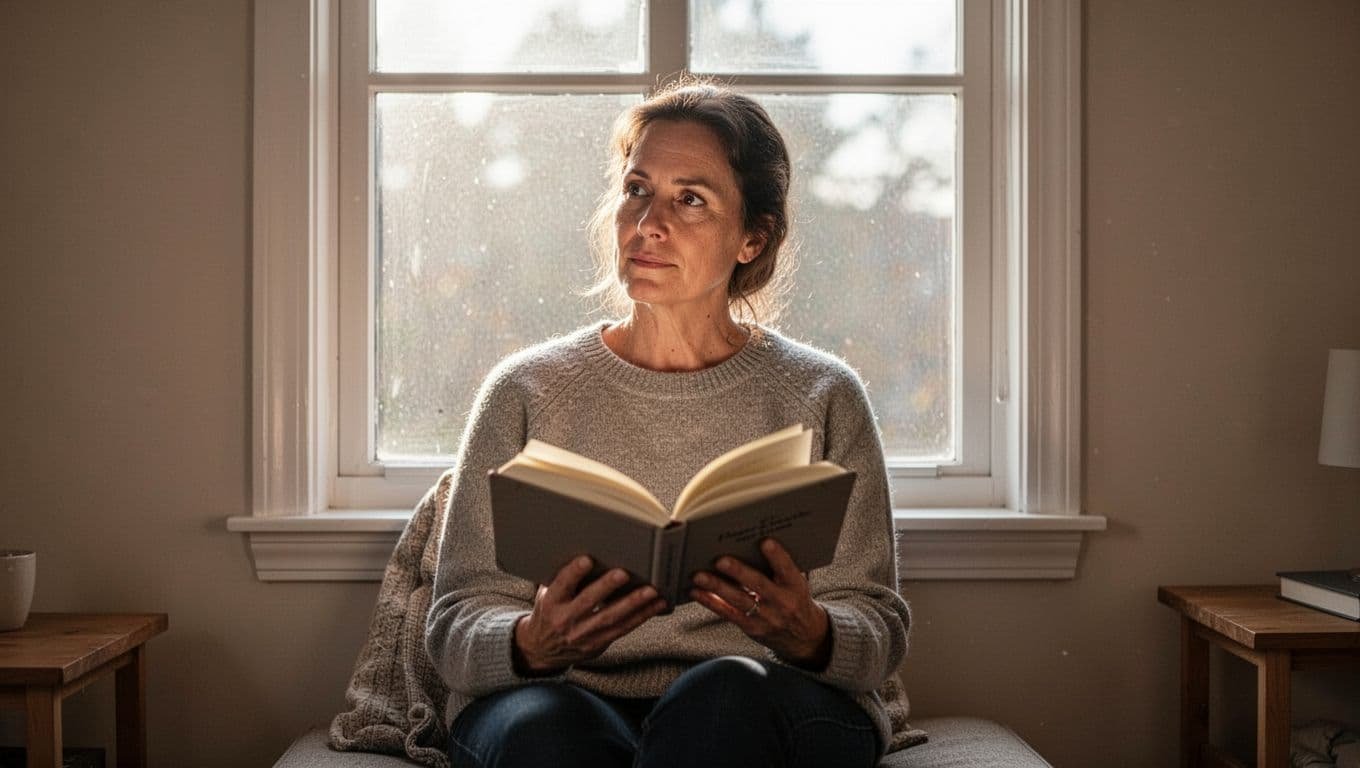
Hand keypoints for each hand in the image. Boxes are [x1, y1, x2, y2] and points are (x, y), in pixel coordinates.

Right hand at [513, 555, 668, 674]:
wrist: (543, 649)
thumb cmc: (550, 611)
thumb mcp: (547, 594)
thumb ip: (563, 578)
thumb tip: (586, 548)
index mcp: (551, 603)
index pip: (561, 585)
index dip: (573, 573)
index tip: (586, 559)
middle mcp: (565, 619)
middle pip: (588, 602)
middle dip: (607, 587)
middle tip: (624, 573)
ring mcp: (583, 634)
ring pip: (610, 617)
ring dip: (633, 603)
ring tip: (651, 590)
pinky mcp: (598, 643)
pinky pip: (623, 629)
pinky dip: (641, 616)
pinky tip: (656, 605)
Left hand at [690, 538, 831, 669]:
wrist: (802, 636)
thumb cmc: (794, 599)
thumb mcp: (795, 584)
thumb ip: (780, 568)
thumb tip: (750, 544)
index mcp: (795, 587)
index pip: (787, 569)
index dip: (777, 556)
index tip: (765, 542)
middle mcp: (782, 603)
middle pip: (758, 585)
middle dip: (739, 572)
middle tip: (720, 560)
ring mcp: (766, 617)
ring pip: (738, 600)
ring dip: (717, 587)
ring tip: (699, 575)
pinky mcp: (751, 628)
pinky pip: (728, 613)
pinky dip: (710, 602)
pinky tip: (696, 592)